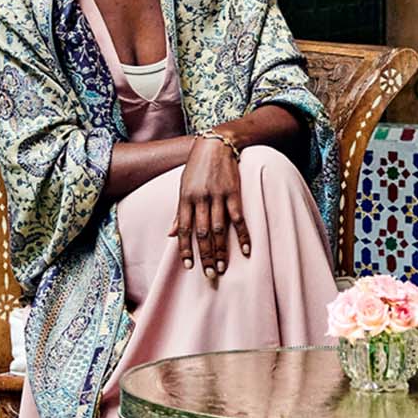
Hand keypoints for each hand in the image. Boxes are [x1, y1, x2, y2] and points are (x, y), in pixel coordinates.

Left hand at [169, 134, 248, 278]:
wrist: (216, 143)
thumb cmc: (197, 166)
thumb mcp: (183, 186)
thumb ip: (180, 211)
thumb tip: (171, 233)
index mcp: (185, 199)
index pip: (185, 230)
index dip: (186, 249)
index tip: (189, 266)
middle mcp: (200, 199)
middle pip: (203, 233)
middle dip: (206, 256)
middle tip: (210, 274)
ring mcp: (218, 196)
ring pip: (219, 229)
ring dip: (221, 250)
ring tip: (223, 267)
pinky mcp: (234, 192)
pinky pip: (238, 217)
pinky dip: (243, 234)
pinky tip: (246, 248)